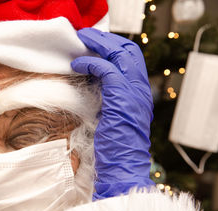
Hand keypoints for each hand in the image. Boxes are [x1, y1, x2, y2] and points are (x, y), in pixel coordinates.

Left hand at [71, 28, 154, 199]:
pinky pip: (105, 69)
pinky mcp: (120, 98)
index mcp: (140, 93)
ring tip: (80, 42)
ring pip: (119, 54)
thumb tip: (93, 83)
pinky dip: (89, 63)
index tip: (95, 45)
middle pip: (129, 50)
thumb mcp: (114, 117)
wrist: (123, 166)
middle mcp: (141, 89)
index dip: (114, 47)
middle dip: (106, 40)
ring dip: (97, 45)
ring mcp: (133, 92)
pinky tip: (76, 65)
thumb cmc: (115, 147)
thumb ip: (110, 98)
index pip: (132, 58)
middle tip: (86, 37)